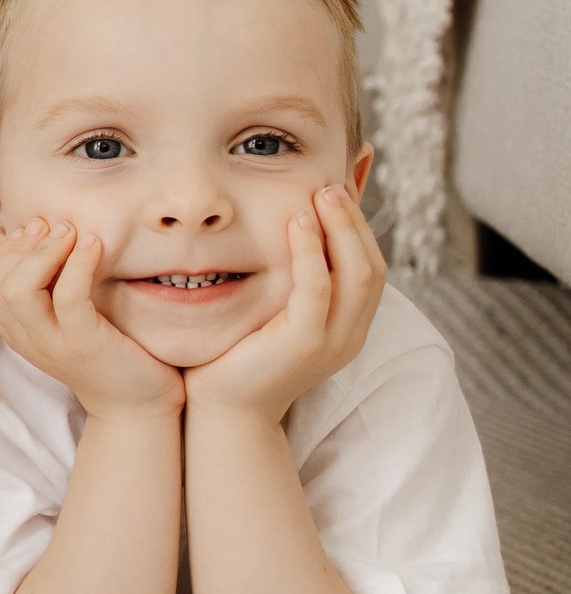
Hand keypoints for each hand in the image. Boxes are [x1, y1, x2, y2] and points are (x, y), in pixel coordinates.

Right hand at [0, 219, 183, 420]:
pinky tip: (94, 246)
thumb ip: (48, 289)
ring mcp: (52, 345)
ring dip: (45, 251)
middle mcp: (27, 340)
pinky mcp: (84, 344)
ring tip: (73, 234)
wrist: (139, 405)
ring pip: (19, 290)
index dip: (1, 253)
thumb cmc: (108, 352)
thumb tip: (43, 232)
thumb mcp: (65, 320)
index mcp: (16, 333)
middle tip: (55, 226)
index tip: (34, 232)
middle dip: (22, 246)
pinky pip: (67, 296)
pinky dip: (78, 262)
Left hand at [186, 186, 384, 420]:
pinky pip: (318, 290)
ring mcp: (332, 341)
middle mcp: (349, 334)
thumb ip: (286, 277)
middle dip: (355, 221)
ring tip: (322, 194)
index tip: (340, 189)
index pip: (369, 267)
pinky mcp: (305, 344)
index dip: (358, 227)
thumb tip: (288, 230)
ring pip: (358, 274)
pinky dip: (312, 253)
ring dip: (342, 229)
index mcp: (347, 326)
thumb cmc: (237, 355)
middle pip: (372, 266)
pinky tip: (297, 225)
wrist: (220, 409)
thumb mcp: (271, 309)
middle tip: (332, 185)